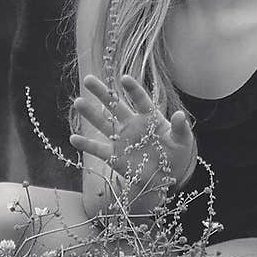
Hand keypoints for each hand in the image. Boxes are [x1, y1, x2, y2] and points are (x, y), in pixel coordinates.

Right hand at [70, 73, 196, 193]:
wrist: (167, 178)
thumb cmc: (177, 154)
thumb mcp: (183, 141)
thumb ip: (180, 128)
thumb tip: (180, 115)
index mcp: (149, 118)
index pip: (140, 100)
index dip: (132, 89)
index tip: (123, 78)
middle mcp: (132, 124)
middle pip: (115, 106)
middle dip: (102, 93)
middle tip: (88, 79)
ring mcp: (122, 139)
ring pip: (103, 123)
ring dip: (90, 114)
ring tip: (78, 102)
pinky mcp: (115, 156)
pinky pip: (98, 149)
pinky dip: (86, 144)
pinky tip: (73, 138)